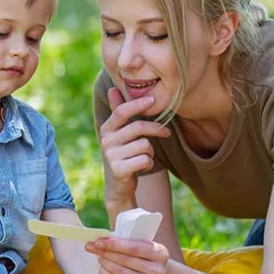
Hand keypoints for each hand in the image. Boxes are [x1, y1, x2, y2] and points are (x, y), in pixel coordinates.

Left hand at [85, 236, 170, 273]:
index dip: (114, 245)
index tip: (99, 241)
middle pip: (125, 260)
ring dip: (105, 263)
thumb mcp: (145, 246)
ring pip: (120, 271)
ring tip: (98, 256)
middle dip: (106, 252)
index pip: (134, 248)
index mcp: (160, 253)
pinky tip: (102, 268)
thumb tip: (101, 239)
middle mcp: (157, 270)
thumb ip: (128, 241)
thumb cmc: (147, 257)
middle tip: (93, 247)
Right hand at [98, 88, 170, 207]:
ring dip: (151, 152)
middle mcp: (106, 141)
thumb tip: (113, 88)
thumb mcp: (120, 133)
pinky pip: (145, 160)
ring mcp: (111, 156)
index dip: (138, 104)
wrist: (119, 185)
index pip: (122, 111)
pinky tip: (141, 167)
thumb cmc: (124, 154)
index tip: (153, 100)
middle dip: (157, 129)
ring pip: (145, 145)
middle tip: (167, 132)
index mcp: (107, 128)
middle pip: (138, 127)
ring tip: (143, 157)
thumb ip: (118, 112)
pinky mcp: (119, 170)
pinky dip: (149, 164)